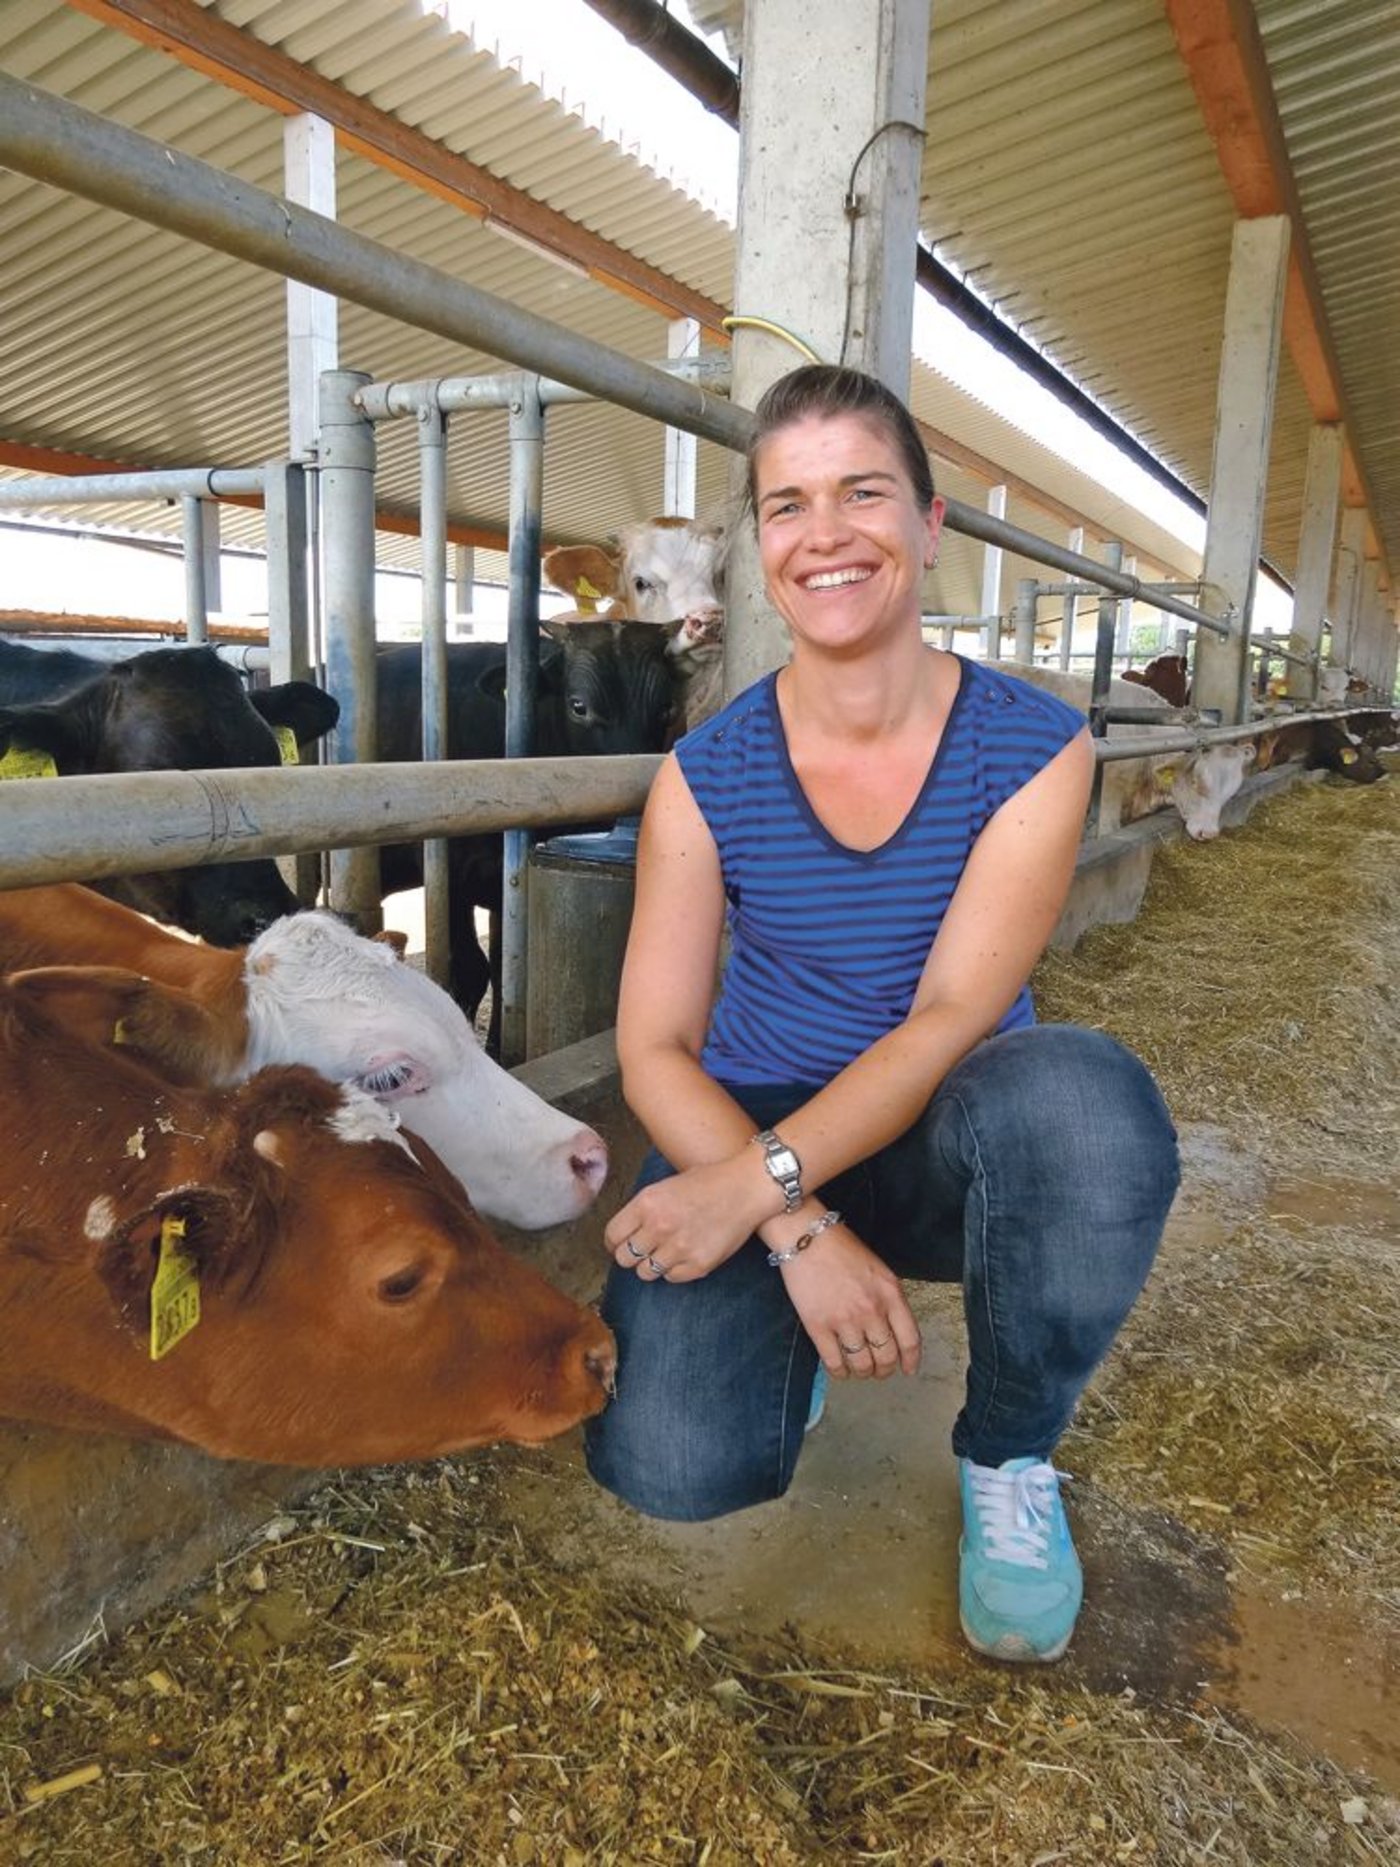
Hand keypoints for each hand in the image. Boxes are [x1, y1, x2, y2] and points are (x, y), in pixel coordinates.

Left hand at [604, 1155, 765, 1283]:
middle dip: (630, 1255)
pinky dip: (674, 1270)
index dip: (614, 1241)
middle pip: (624, 1258)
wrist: (747, 1188)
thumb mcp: (666, 1185)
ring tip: (665, 1252)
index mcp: (647, 1203)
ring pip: (645, 1273)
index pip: (613, 1235)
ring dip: (651, 1264)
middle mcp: (659, 1227)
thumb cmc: (709, 1181)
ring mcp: (679, 1248)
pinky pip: (671, 1278)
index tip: (620, 1243)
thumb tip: (625, 1233)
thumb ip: (643, 1209)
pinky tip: (684, 1255)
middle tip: (643, 1249)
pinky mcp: (699, 1264)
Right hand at [780, 1226, 921, 1380]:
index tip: (907, 1369)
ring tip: (859, 1370)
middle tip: (879, 1370)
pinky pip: (834, 1362)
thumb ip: (889, 1300)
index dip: (910, 1360)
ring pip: (862, 1364)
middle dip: (884, 1369)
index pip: (910, 1339)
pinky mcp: (818, 1326)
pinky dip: (840, 1372)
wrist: (808, 1238)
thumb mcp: (879, 1271)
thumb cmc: (842, 1249)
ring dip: (863, 1372)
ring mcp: (845, 1320)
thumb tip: (892, 1330)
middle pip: (886, 1357)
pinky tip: (840, 1370)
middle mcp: (871, 1310)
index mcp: (890, 1294)